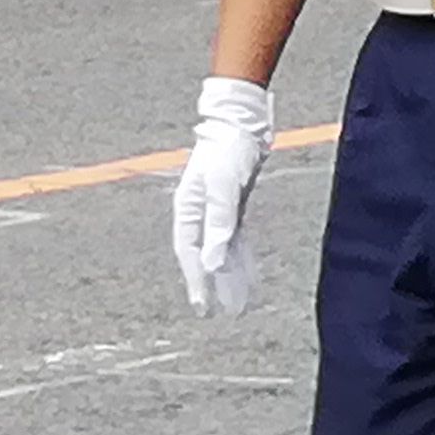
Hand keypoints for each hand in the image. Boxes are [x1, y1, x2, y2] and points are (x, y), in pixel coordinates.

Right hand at [172, 74, 270, 317]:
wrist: (242, 122)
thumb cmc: (230, 150)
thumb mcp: (226, 188)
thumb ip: (219, 225)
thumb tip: (211, 262)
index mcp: (189, 209)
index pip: (189, 254)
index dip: (196, 281)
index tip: (203, 306)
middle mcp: (199, 211)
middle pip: (204, 256)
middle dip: (213, 284)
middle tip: (220, 312)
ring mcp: (216, 207)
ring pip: (221, 249)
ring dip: (229, 273)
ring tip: (236, 300)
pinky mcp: (233, 202)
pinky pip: (234, 237)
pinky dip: (239, 255)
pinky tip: (245, 271)